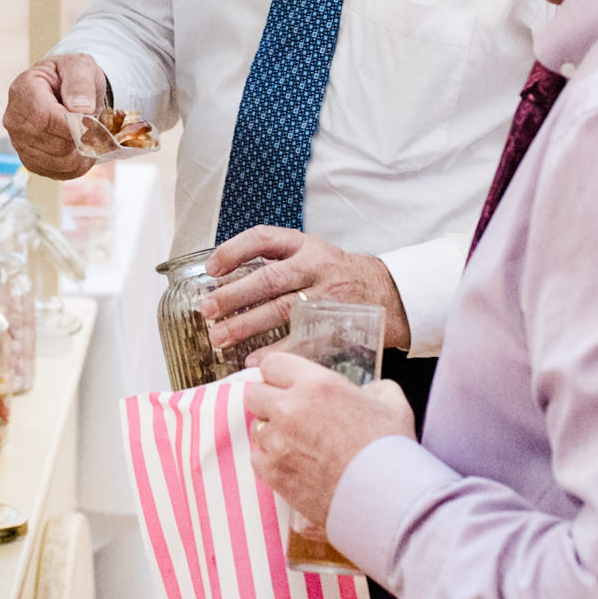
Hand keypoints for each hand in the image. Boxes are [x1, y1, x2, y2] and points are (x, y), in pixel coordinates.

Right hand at [2, 54, 107, 179]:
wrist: (64, 88)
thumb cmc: (71, 76)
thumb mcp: (80, 66)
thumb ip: (80, 83)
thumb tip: (81, 109)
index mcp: (23, 89)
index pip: (45, 118)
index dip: (73, 126)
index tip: (94, 122)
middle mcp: (14, 118)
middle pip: (52, 143)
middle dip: (81, 140)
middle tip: (98, 129)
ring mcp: (19, 141)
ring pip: (57, 162)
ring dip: (81, 154)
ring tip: (90, 137)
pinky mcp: (29, 159)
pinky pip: (56, 172)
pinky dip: (75, 165)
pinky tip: (80, 148)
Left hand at [201, 226, 409, 357]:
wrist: (390, 294)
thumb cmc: (337, 275)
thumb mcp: (312, 254)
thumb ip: (277, 262)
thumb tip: (226, 280)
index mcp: (305, 245)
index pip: (263, 238)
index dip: (233, 251)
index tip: (211, 269)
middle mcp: (316, 266)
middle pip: (269, 279)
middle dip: (234, 295)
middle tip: (207, 310)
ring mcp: (328, 297)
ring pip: (281, 310)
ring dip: (246, 325)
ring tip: (220, 337)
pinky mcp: (337, 324)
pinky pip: (302, 339)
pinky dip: (277, 351)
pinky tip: (255, 360)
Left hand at [247, 352, 414, 524]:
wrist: (388, 499)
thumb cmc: (391, 450)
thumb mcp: (391, 403)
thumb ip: (374, 388)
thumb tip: (366, 392)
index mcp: (316, 384)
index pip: (272, 364)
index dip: (280, 375)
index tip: (288, 385)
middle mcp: (290, 409)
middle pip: (255, 394)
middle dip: (270, 401)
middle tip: (291, 414)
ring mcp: (278, 442)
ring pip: (257, 428)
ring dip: (272, 432)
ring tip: (298, 444)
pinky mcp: (274, 473)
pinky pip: (257, 458)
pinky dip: (270, 460)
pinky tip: (293, 464)